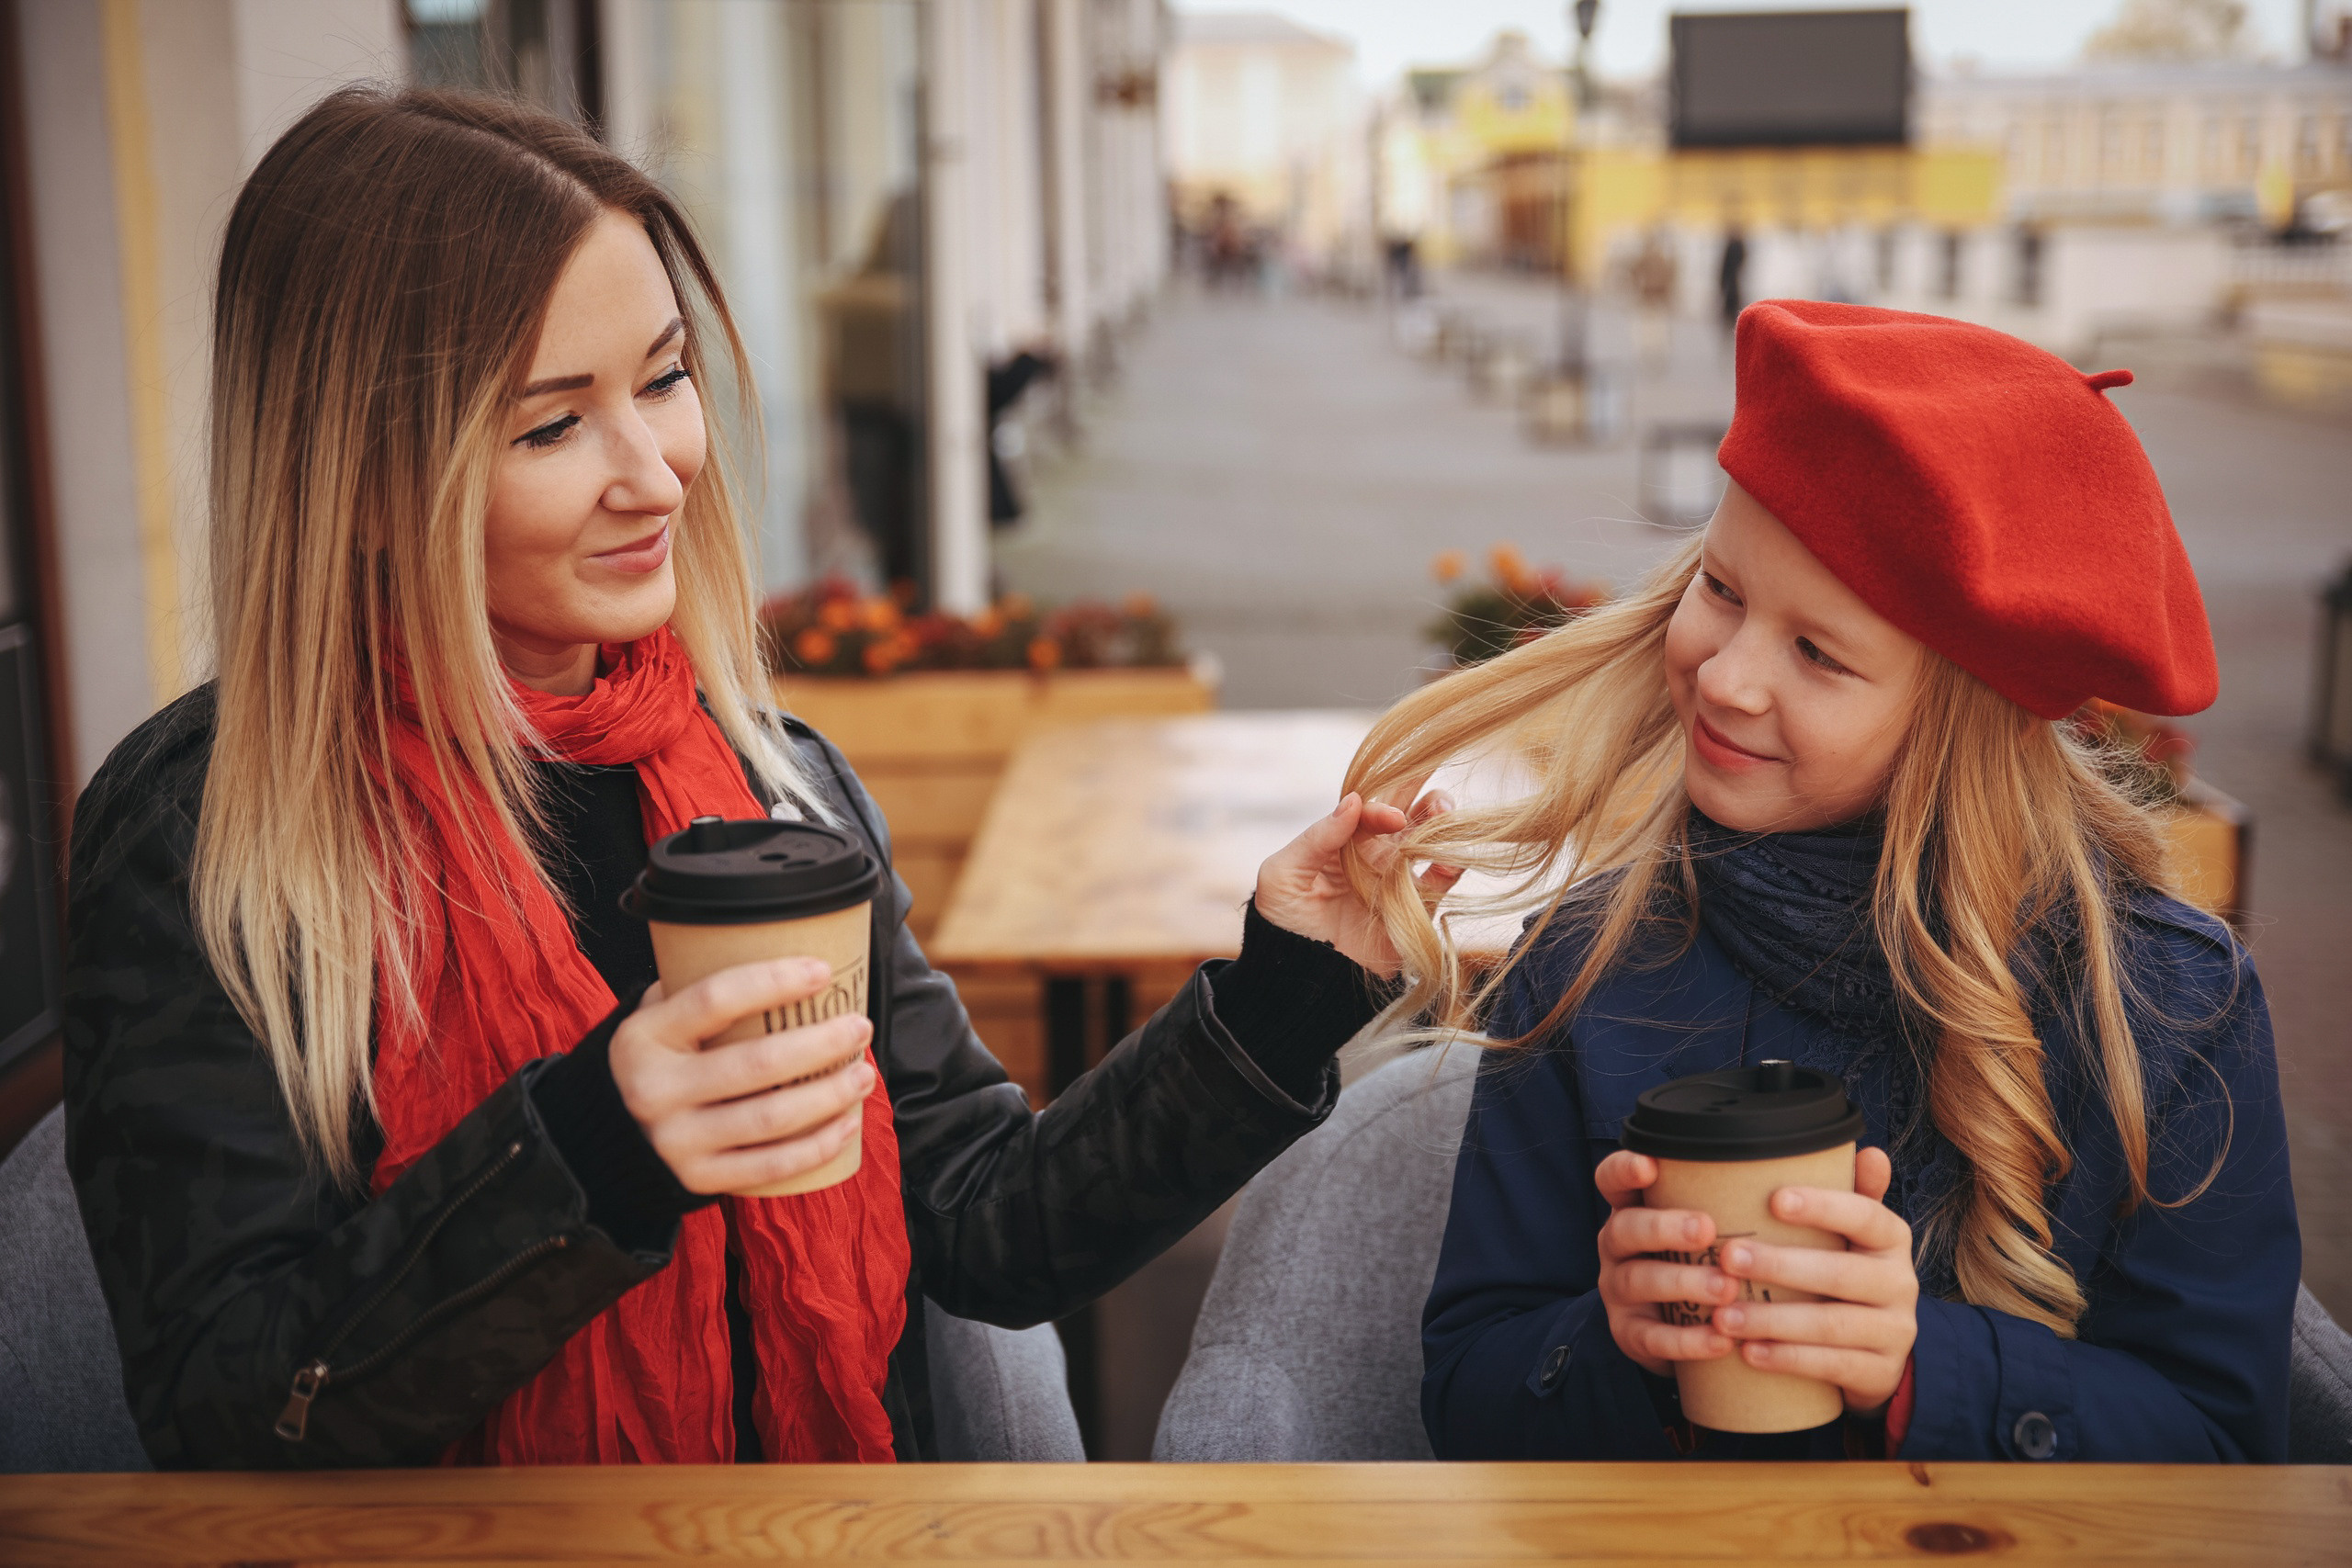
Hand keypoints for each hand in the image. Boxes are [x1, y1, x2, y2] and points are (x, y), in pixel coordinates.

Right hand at [609, 958, 875, 1195]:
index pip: (715, 1000)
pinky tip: (848, 1123)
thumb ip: (696, 991)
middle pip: (758, 1064)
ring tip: (863, 1073)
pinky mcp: (697, 1180)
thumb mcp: (653, 1020)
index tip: (822, 972)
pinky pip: (771, 1166)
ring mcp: (676, 1141)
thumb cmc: (653, 1062)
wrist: (600, 1141)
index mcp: (645, 1036)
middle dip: (822, 1044)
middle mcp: (656, 1090)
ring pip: (772, 1118)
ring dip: (831, 1095)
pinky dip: (818, 1145)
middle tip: (859, 1028)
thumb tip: (777, 947)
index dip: (774, 982)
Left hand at [1252, 790, 1460, 976]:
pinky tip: (1449, 861)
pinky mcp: (1414, 907)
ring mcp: (1395, 878)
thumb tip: (1353, 800)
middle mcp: (1372, 853)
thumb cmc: (1283, 923)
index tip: (1392, 819)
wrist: (1302, 978)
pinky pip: (1440, 881)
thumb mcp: (1283, 875)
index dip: (1384, 805)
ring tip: (1446, 818)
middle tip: (1438, 802)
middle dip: (1427, 798)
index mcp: (1339, 839)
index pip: (1369, 808)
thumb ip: (1316, 837)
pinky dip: (1451, 865)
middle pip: (1408, 811)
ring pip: (1429, 838)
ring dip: (1444, 823)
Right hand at [1594, 1148, 1735, 1376]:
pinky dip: (1688, 1340)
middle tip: (1707, 1230)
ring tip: (1726, 1288)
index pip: (1613, 1179)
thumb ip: (1734, 1197)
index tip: (1649, 1165)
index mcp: (1633, 1208)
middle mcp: (1618, 1245)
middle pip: (1627, 1228)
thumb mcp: (1709, 1225)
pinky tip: (1721, 1340)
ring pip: (1638, 1281)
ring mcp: (1619, 1291)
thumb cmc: (1708, 1259)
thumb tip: (1814, 1159)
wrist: (1685, 1331)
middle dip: (1665, 1227)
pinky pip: (1652, 1337)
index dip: (1624, 1169)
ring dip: (1683, 1282)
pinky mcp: (1629, 1334)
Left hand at [1713, 1146, 1917, 1414]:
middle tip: (1727, 1258)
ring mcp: (1894, 1331)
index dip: (1824, 1206)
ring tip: (1723, 1316)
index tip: (1774, 1198)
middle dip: (1780, 1265)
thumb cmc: (1848, 1276)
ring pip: (1831, 1326)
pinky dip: (1788, 1360)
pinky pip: (1833, 1366)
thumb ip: (1852, 1195)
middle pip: (1840, 1273)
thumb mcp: (1852, 1236)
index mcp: (1890, 1239)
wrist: (1880, 1352)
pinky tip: (1749, 1353)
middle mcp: (1900, 1283)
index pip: (1865, 1215)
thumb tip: (1870, 1152)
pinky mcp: (1880, 1373)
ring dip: (1773, 1320)